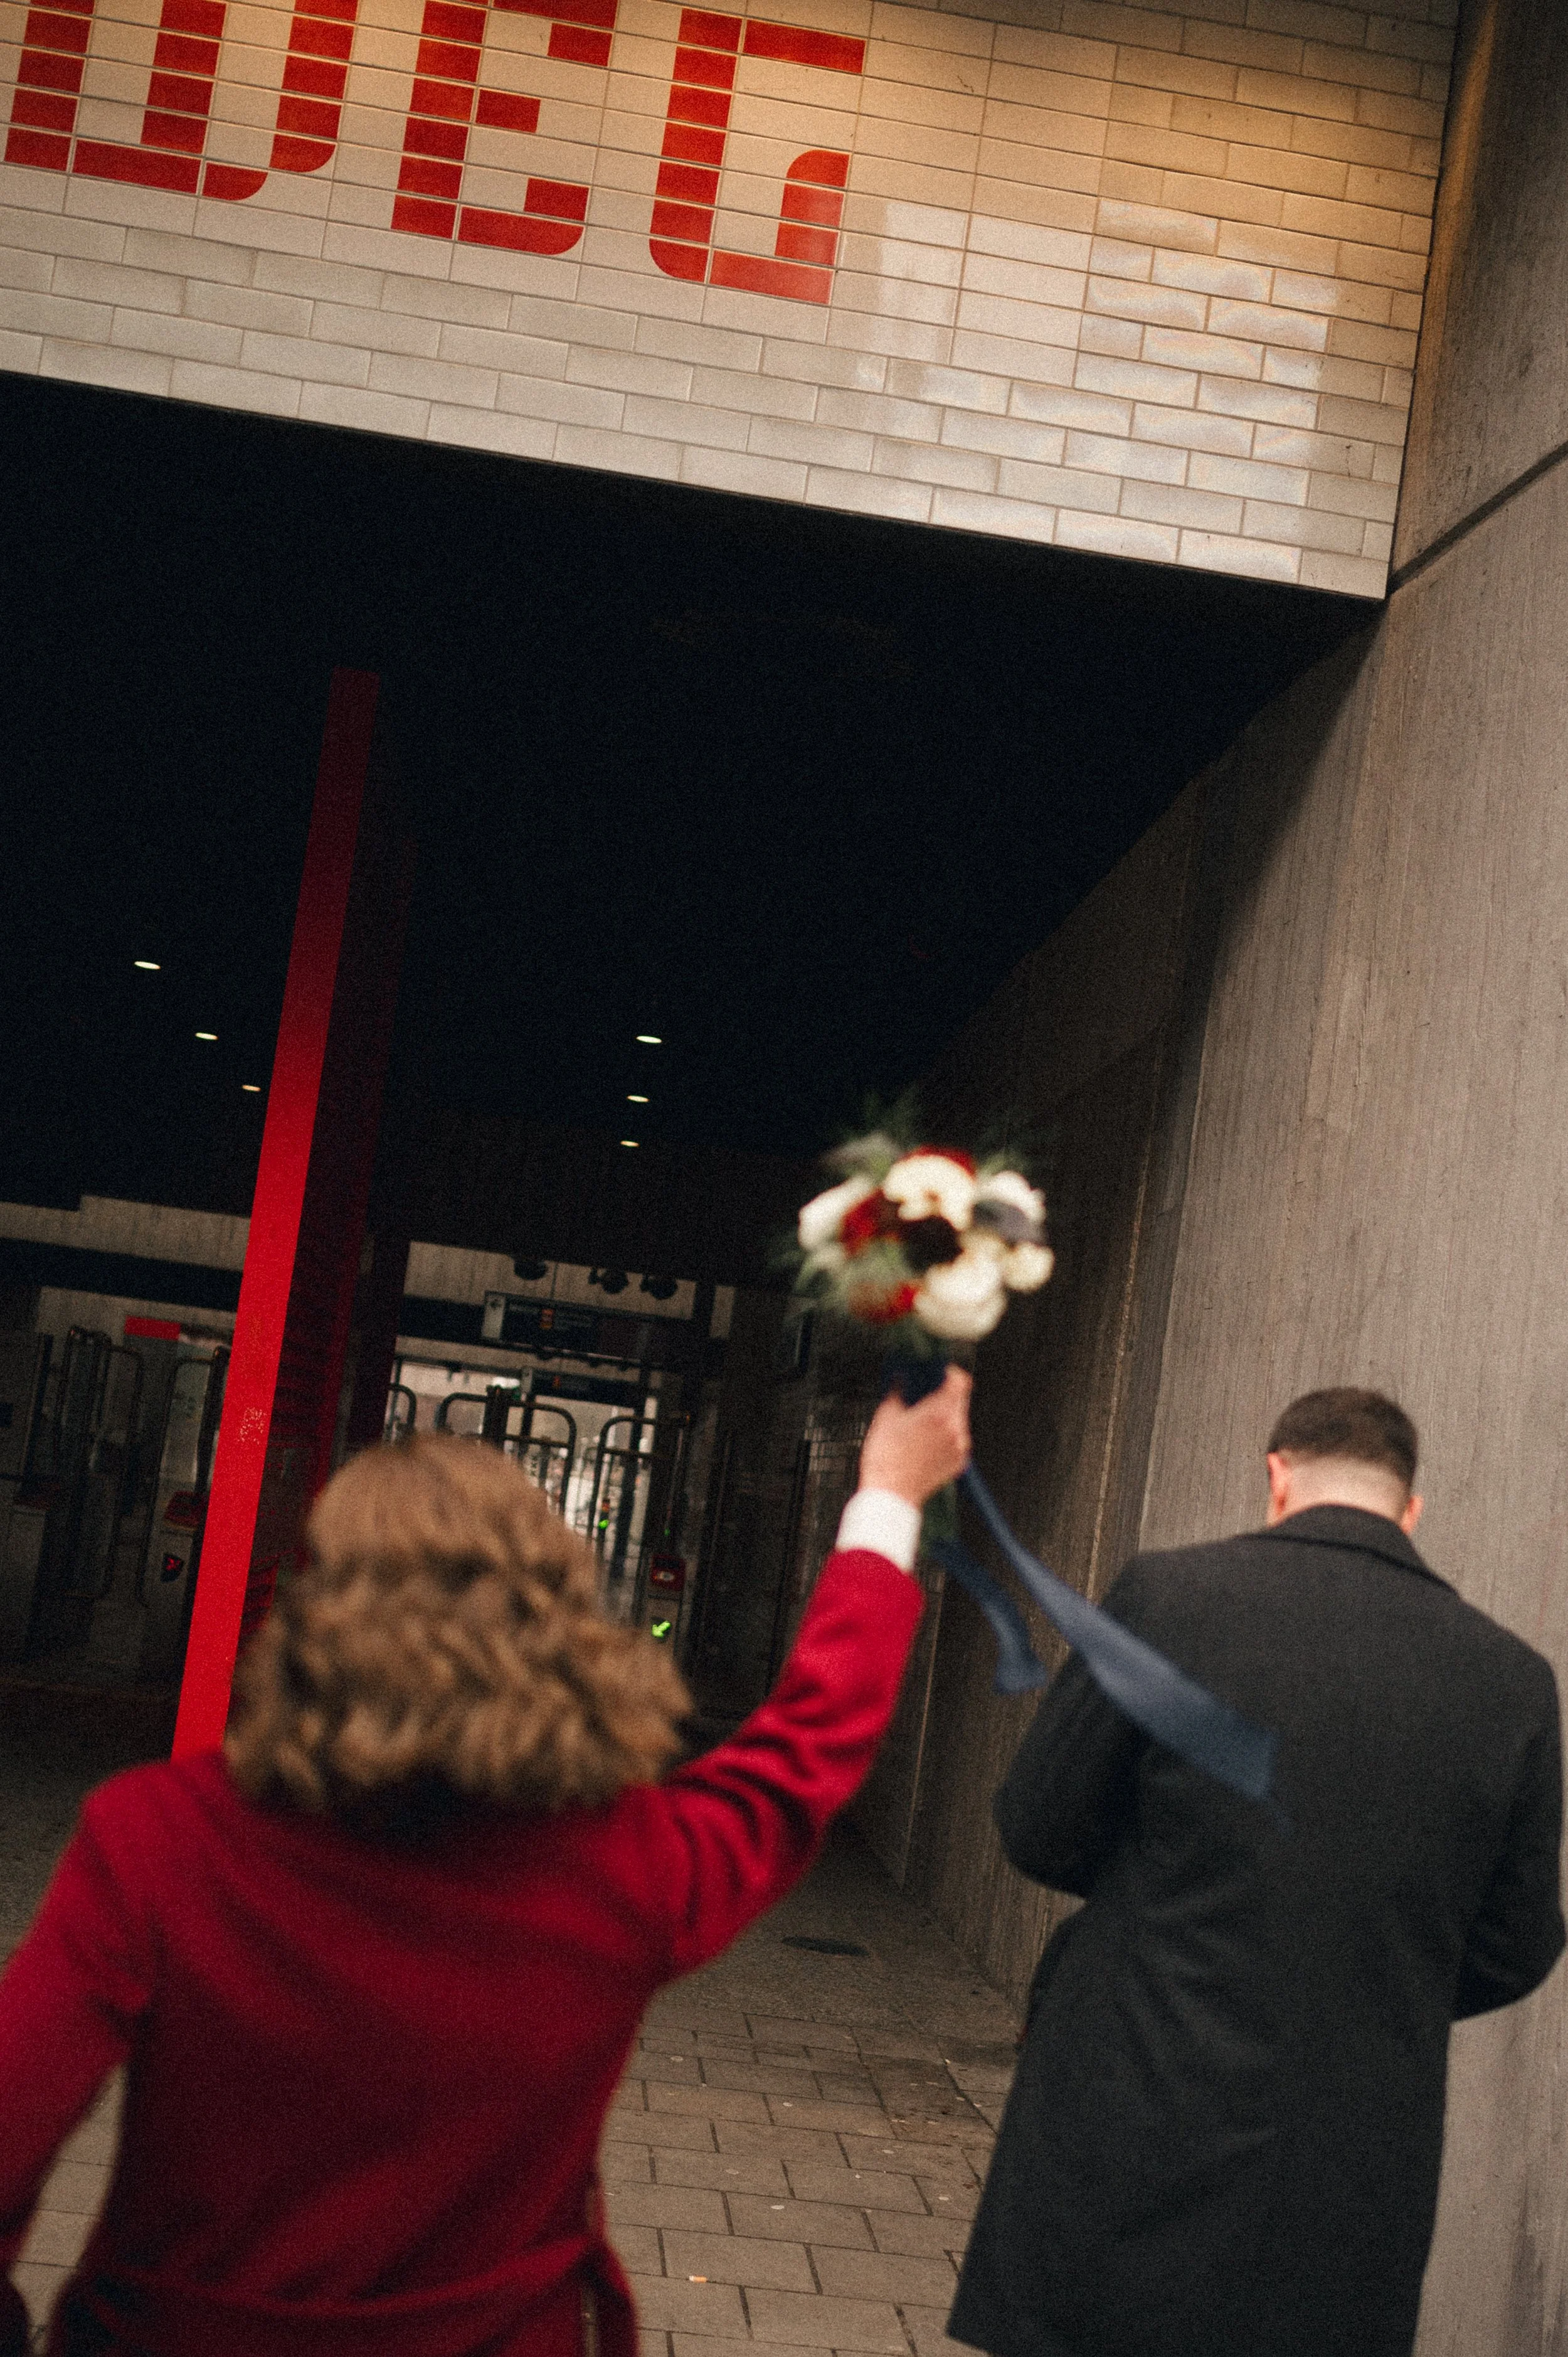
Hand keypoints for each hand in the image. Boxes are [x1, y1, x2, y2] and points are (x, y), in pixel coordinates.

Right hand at [858, 1366, 971, 1508]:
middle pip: (959, 1400)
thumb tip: (902, 1379)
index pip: (960, 1381)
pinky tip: (925, 1442)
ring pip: (958, 1420)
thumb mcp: (886, 1415)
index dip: (950, 1374)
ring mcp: (960, 1446)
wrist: (891, 1494)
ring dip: (945, 1416)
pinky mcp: (960, 1462)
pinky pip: (957, 1439)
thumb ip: (899, 1390)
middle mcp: (956, 1428)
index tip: (939, 1374)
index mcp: (939, 1412)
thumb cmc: (886, 1458)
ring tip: (921, 1423)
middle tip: (925, 1398)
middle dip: (944, 1396)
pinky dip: (946, 1436)